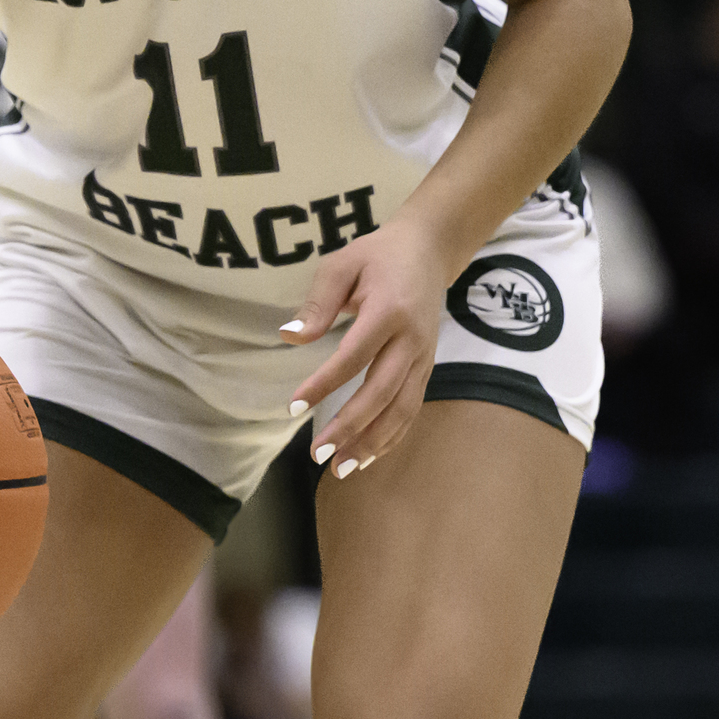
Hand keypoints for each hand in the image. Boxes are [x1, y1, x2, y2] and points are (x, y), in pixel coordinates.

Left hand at [280, 219, 447, 477]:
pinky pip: (411, 408)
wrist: (429, 250)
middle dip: (350, 427)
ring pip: (401, 408)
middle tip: (318, 454)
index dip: (324, 384)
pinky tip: (367, 455)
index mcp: (389, 310)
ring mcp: (424, 356)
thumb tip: (289, 337)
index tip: (294, 407)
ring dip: (372, 441)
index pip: (354, 356)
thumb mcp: (342, 265)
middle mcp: (412, 339)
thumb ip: (317, 303)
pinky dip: (391, 436)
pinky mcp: (427, 367)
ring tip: (341, 468)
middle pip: (381, 392)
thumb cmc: (377, 256)